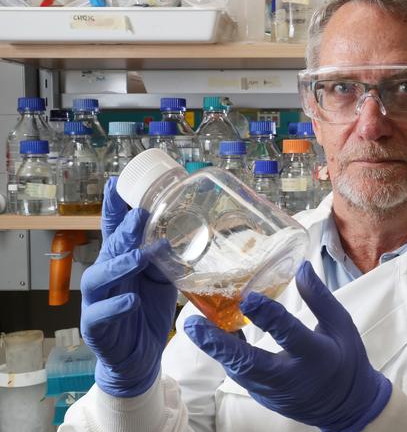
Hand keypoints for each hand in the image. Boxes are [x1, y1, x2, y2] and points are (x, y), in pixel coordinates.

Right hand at [80, 177, 177, 397]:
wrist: (140, 357)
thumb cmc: (147, 312)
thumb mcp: (160, 281)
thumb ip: (163, 260)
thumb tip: (174, 237)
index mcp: (119, 262)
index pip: (114, 231)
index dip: (113, 208)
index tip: (115, 184)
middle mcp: (105, 277)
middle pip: (109, 248)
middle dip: (124, 231)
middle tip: (139, 215)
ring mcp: (97, 301)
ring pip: (100, 277)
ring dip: (120, 265)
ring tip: (139, 257)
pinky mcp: (96, 326)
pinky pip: (101, 314)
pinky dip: (116, 306)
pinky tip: (131, 301)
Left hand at [184, 261, 391, 430]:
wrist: (346, 407)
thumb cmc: (346, 359)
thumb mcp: (341, 325)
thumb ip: (319, 298)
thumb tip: (301, 267)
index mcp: (316, 355)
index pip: (289, 334)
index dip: (268, 316)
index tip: (247, 298)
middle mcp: (291, 377)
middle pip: (249, 362)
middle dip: (219, 344)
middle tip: (193, 324)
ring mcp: (274, 391)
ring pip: (239, 371)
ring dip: (216, 349)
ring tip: (194, 326)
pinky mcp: (264, 396)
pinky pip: (241, 375)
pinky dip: (226, 355)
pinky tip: (211, 335)